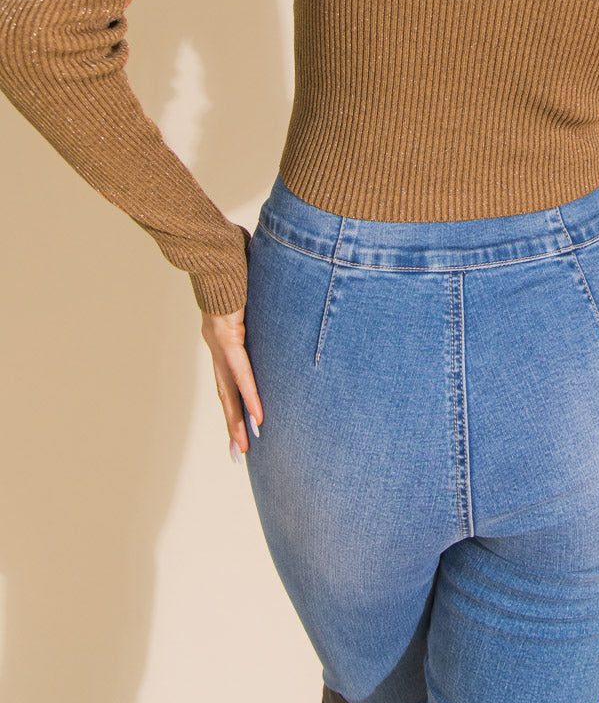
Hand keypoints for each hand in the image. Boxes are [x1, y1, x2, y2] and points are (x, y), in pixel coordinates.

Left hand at [201, 225, 262, 463]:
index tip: (242, 425)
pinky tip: (258, 417)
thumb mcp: (252, 283)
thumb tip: (279, 283)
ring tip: (245, 448)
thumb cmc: (232, 257)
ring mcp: (220, 344)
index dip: (235, 401)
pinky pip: (242, 374)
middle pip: (226, 393)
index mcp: (222, 336)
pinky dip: (250, 396)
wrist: (215, 248)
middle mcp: (217, 346)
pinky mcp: (227, 338)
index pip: (229, 376)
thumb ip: (261, 292)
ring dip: (238, 421)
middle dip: (233, 424)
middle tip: (240, 454)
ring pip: (231, 392)